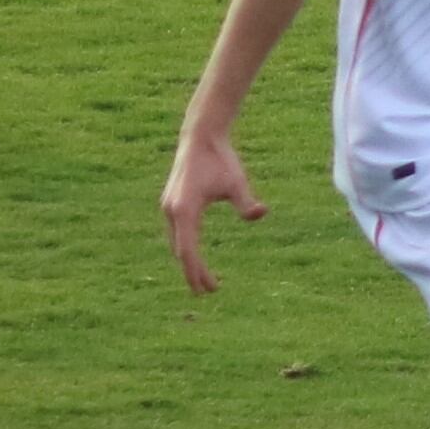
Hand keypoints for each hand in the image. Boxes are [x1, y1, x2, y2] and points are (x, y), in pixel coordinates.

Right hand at [162, 127, 267, 293]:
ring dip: (188, 261)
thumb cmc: (221, 159)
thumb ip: (246, 201)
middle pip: (180, 251)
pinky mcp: (171, 203)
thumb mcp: (236, 182)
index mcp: (185, 210)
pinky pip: (177, 232)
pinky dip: (185, 247)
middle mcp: (171, 210)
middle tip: (207, 291)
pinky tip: (194, 254)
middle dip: (192, 272)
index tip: (209, 289)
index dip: (197, 272)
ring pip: (176, 242)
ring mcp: (168, 206)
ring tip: (202, 278)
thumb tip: (261, 213)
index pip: (188, 251)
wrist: (201, 137)